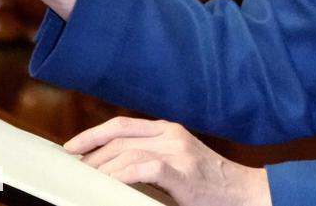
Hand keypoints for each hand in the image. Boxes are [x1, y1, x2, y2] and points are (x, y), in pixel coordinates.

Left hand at [65, 117, 271, 205]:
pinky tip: (109, 185)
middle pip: (119, 138)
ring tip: (86, 181)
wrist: (243, 192)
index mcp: (169, 129)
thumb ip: (151, 157)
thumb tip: (113, 167)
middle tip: (75, 171)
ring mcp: (178, 151)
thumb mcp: (178, 161)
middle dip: (91, 155)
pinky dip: (121, 176)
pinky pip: (143, 168)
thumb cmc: (209, 182)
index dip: (93, 134)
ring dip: (101, 168)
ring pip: (127, 152)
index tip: (72, 147)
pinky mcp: (181, 171)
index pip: (122, 124)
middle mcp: (172, 134)